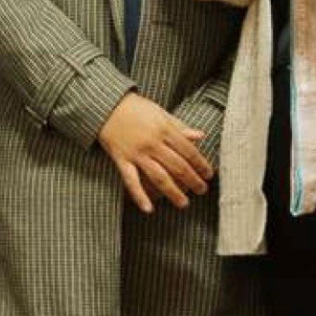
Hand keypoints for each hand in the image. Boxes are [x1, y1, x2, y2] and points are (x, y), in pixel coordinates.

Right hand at [95, 92, 213, 213]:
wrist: (106, 105)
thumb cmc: (136, 108)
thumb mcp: (161, 113)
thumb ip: (180, 127)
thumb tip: (201, 136)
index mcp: (164, 129)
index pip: (189, 151)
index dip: (201, 164)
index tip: (209, 174)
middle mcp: (153, 143)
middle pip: (178, 166)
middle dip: (193, 180)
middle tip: (202, 190)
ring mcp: (137, 153)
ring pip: (159, 177)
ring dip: (173, 192)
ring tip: (184, 203)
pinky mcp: (122, 160)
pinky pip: (131, 181)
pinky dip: (139, 196)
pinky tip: (148, 209)